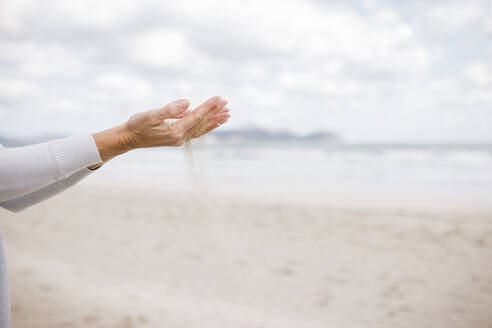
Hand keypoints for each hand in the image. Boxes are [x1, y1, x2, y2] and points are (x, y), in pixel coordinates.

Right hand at [91, 96, 229, 164]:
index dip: (209, 106)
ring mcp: (179, 138)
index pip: (197, 116)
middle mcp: (181, 137)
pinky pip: (196, 131)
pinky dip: (206, 126)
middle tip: (228, 104)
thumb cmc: (137, 125)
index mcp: (176, 131)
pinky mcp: (177, 137)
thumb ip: (170, 109)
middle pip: (202, 123)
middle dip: (215, 113)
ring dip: (214, 121)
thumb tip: (188, 103)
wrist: (129, 139)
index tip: (219, 98)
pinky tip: (212, 122)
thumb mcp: (152, 115)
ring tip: (227, 115)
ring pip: (201, 128)